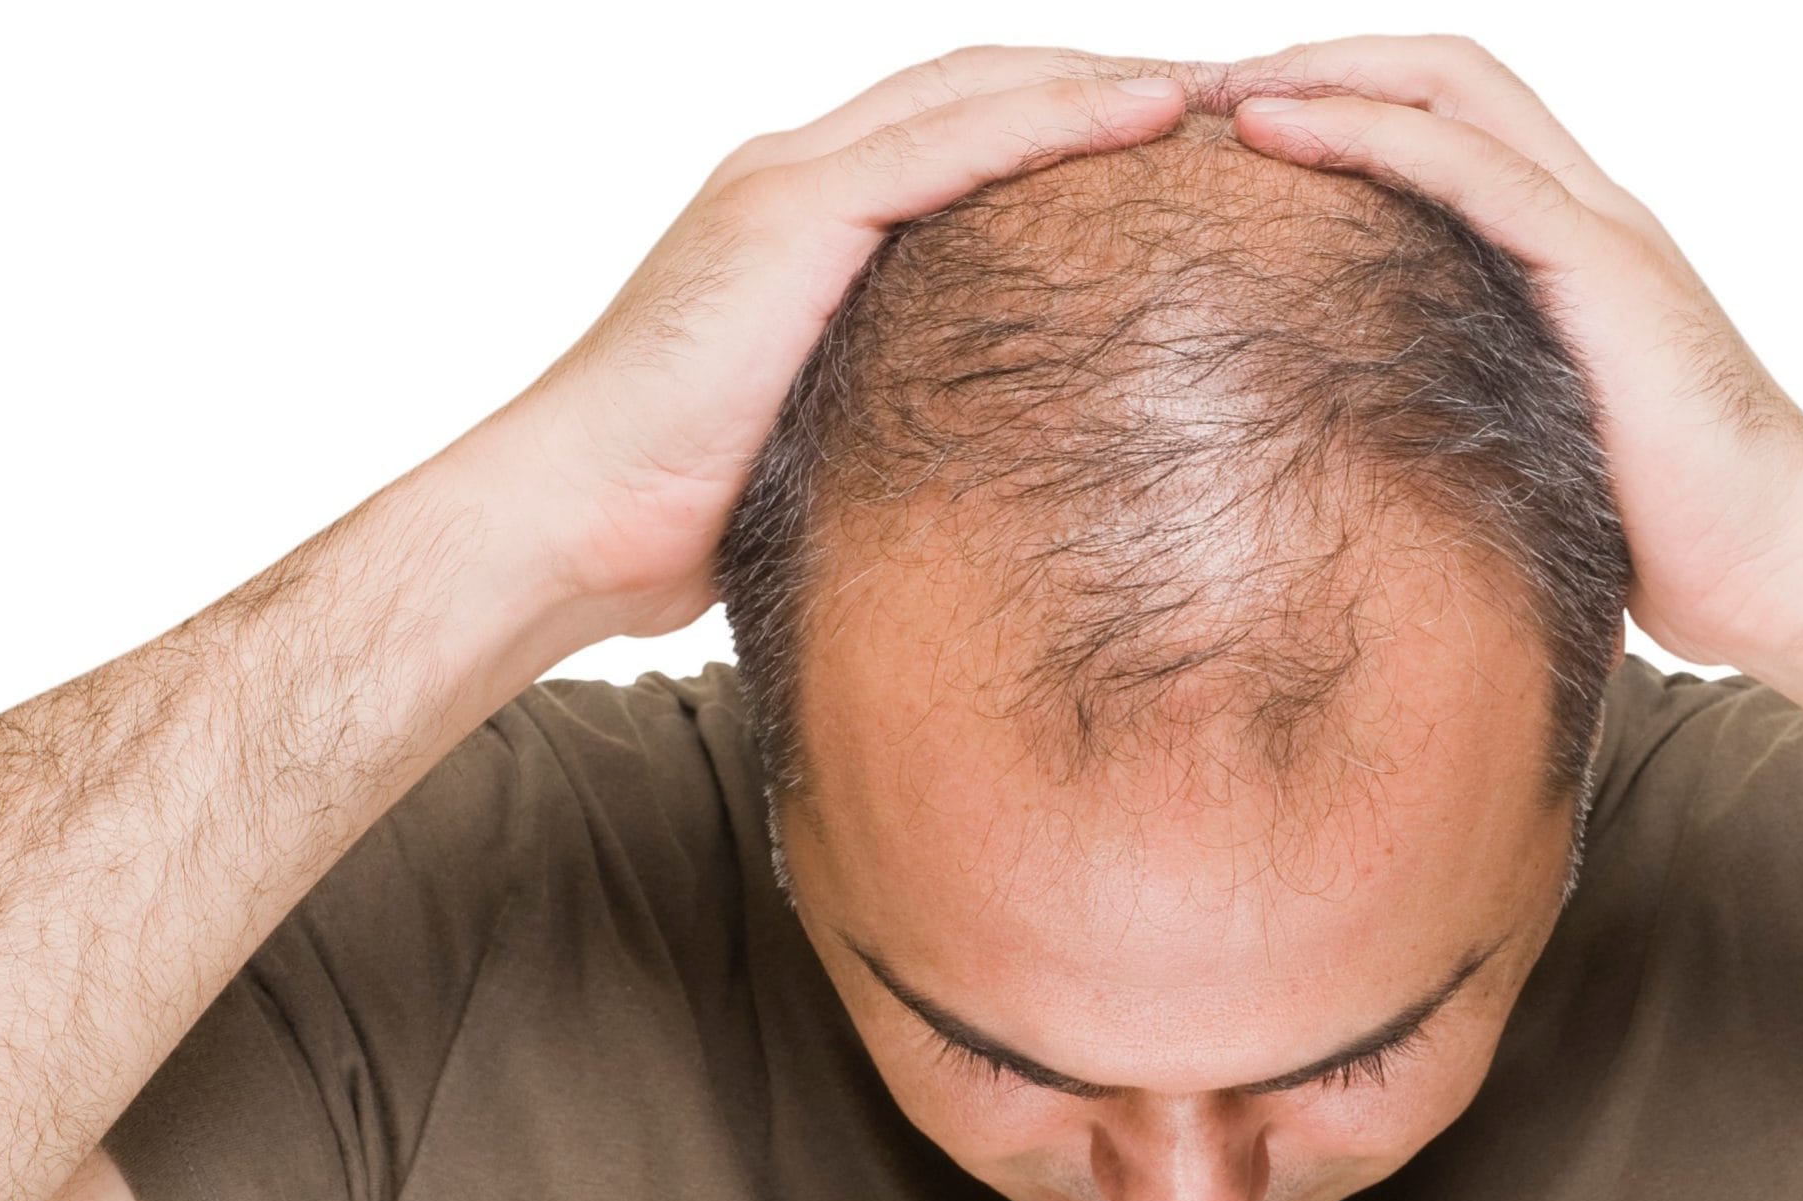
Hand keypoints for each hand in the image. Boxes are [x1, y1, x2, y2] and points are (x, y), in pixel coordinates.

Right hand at [450, 50, 1189, 643]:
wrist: (567, 519)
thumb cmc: (681, 509)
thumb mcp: (819, 438)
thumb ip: (892, 407)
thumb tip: (986, 469)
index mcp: (803, 218)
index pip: (964, 133)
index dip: (1072, 123)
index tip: (1183, 144)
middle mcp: (797, 172)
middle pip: (986, 87)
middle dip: (1109, 80)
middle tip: (1235, 94)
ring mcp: (790, 182)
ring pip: (982, 91)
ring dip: (1110, 80)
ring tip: (1224, 84)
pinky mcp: (791, 212)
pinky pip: (954, 142)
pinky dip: (1058, 118)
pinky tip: (1152, 115)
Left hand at [1217, 34, 1802, 669]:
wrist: (1781, 568)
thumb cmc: (1669, 538)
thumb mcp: (1540, 458)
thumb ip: (1472, 424)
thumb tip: (1364, 477)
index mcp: (1574, 250)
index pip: (1453, 126)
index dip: (1348, 106)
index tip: (1239, 133)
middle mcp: (1590, 213)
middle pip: (1445, 78)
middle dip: (1321, 63)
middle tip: (1203, 87)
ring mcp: (1601, 229)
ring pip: (1453, 91)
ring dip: (1325, 73)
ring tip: (1219, 87)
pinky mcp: (1604, 267)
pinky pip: (1472, 167)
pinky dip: (1368, 133)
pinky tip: (1277, 132)